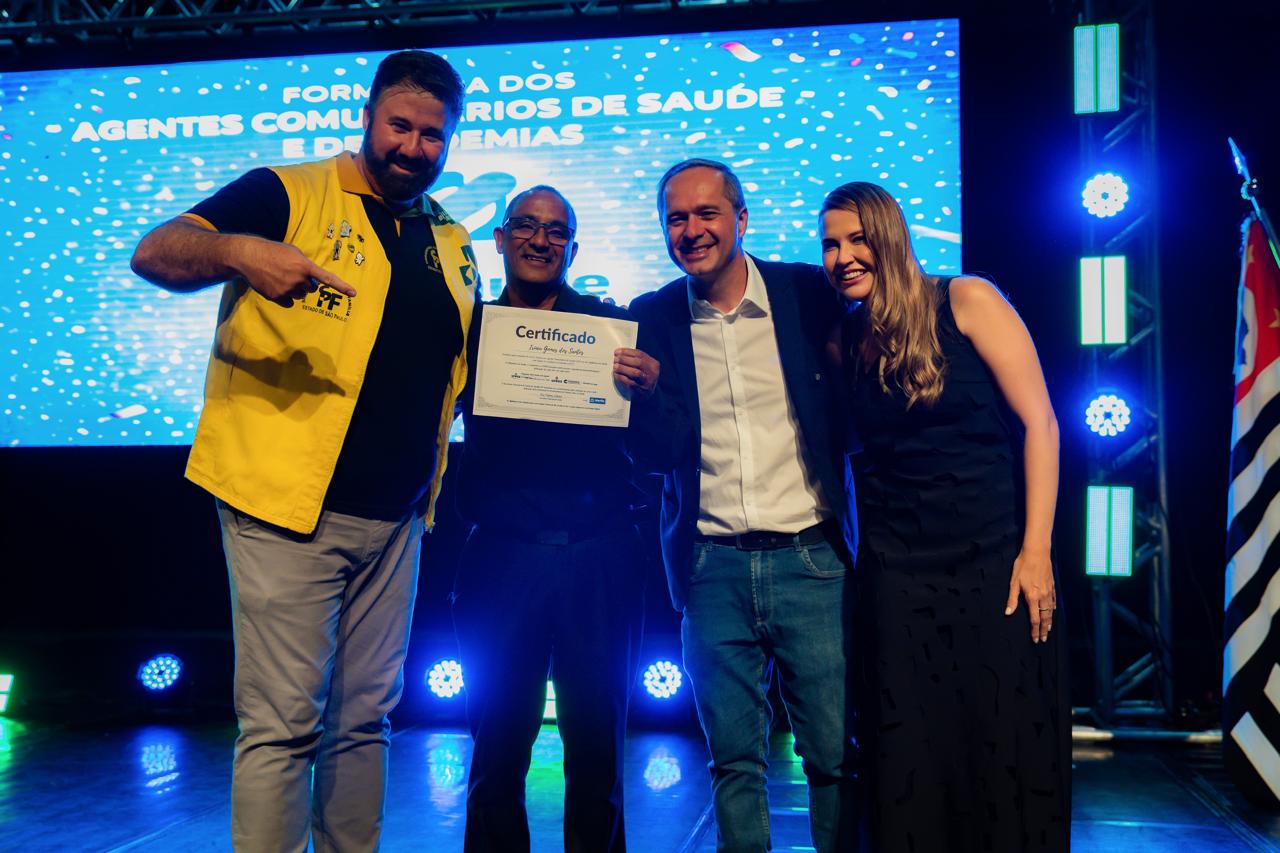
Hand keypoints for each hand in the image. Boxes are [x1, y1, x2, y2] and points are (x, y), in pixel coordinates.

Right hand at [232, 236, 356, 307]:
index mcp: (304, 266)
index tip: (353, 293)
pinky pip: (289, 303)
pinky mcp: (277, 297)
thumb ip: (305, 264)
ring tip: (281, 277)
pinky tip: (275, 286)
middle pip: (311, 289)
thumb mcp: (293, 252)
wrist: (249, 256)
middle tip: (290, 273)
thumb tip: (312, 279)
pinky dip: (284, 297)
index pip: (327, 278)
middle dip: (305, 283)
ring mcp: (288, 289)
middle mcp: (298, 279)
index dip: (341, 286)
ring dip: (294, 289)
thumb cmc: (273, 251)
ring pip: (300, 296)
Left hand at [613, 347, 659, 395]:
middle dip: (625, 359)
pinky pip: (630, 382)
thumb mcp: (643, 368)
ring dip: (623, 368)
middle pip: (638, 362)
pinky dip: (622, 377)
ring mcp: (648, 382)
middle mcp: (653, 372)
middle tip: (615, 359)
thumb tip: (620, 353)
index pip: (640, 354)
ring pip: (635, 373)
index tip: (617, 352)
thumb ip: (635, 360)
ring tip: (615, 366)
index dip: (627, 352)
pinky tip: (616, 375)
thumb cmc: (642, 379)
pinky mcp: (641, 390)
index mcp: (653, 364)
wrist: (646, 395)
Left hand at [1004, 549, 1055, 643]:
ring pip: (1050, 611)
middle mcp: (1042, 596)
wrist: (1037, 552)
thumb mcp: (1014, 582)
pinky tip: (1052, 612)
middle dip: (1044, 630)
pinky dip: (1053, 609)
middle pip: (1045, 618)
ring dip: (1049, 622)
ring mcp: (1049, 591)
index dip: (1035, 631)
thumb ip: (1012, 599)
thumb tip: (1008, 612)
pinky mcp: (1052, 586)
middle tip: (1043, 639)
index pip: (1035, 619)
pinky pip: (1053, 601)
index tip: (1035, 639)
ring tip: (1048, 630)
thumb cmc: (1023, 566)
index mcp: (1032, 597)